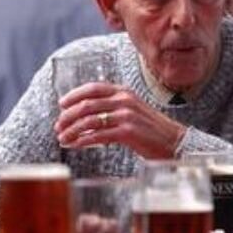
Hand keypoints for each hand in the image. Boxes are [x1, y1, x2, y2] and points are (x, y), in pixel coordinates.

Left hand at [54, 82, 185, 157]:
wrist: (174, 142)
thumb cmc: (152, 130)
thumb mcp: (133, 110)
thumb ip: (114, 107)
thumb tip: (87, 114)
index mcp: (125, 92)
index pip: (93, 88)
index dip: (74, 95)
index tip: (61, 104)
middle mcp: (125, 100)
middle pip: (87, 104)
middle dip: (68, 116)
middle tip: (58, 126)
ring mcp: (126, 115)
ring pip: (89, 121)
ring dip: (72, 130)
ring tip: (63, 139)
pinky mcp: (128, 132)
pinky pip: (98, 135)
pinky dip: (83, 140)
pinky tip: (75, 145)